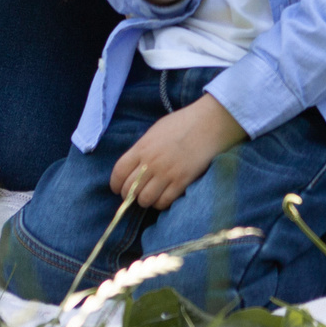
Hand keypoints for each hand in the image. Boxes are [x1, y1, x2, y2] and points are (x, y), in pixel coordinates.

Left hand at [109, 94, 245, 210]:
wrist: (209, 123)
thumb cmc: (183, 123)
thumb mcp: (156, 131)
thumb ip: (143, 148)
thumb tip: (135, 165)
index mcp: (142, 147)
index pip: (119, 173)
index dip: (116, 185)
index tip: (118, 188)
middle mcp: (151, 162)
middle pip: (129, 189)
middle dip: (130, 195)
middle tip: (136, 194)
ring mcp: (166, 173)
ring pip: (145, 199)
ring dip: (146, 200)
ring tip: (152, 196)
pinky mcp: (182, 181)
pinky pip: (164, 201)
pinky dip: (161, 203)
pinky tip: (165, 196)